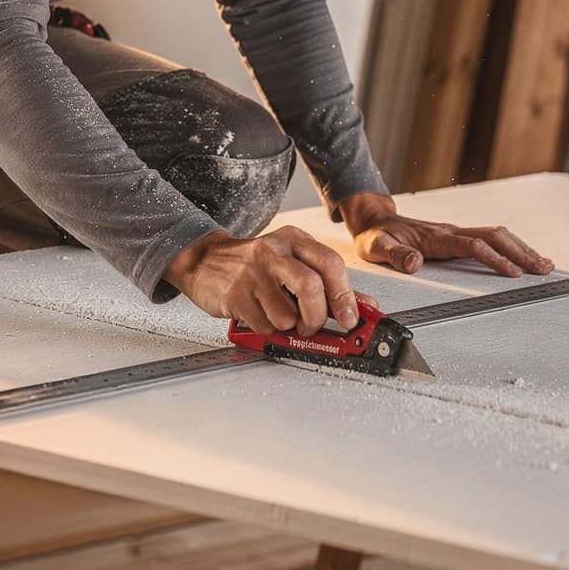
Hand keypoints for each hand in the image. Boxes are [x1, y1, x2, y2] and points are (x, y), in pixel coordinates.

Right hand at [164, 226, 374, 335]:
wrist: (203, 260)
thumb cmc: (253, 265)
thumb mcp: (291, 262)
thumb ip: (328, 283)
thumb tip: (365, 304)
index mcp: (293, 240)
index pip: (330, 264)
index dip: (346, 296)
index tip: (351, 319)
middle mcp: (273, 251)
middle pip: (311, 287)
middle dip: (318, 317)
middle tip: (313, 326)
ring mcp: (252, 272)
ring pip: (287, 314)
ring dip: (288, 326)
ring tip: (278, 315)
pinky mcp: (234, 294)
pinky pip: (264, 325)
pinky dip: (267, 329)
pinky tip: (259, 314)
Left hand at [338, 192, 553, 279]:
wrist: (374, 220)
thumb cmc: (376, 236)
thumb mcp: (376, 247)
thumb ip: (394, 255)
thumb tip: (415, 262)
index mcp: (436, 237)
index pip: (472, 246)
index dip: (494, 258)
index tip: (513, 273)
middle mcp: (450, 231)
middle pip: (494, 236)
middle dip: (521, 252)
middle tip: (543, 269)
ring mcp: (456, 232)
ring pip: (497, 235)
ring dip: (522, 248)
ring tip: (545, 264)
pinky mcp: (457, 236)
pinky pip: (490, 238)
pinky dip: (512, 246)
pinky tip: (525, 256)